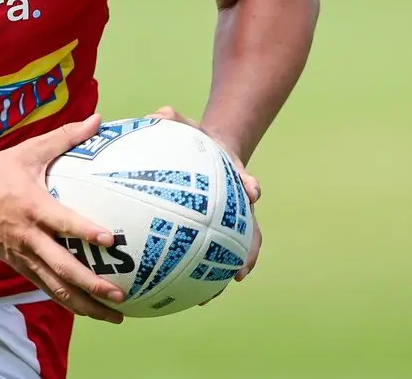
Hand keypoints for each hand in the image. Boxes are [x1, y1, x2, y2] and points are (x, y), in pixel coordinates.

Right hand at [0, 114, 125, 322]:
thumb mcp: (28, 151)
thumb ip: (64, 138)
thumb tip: (98, 120)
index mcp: (32, 207)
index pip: (62, 222)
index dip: (85, 231)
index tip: (110, 240)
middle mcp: (29, 238)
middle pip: (62, 268)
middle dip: (92, 284)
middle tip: (120, 294)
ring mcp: (24, 257)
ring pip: (56, 288)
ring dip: (86, 304)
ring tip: (114, 316)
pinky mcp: (20, 267)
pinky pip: (47, 289)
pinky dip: (69, 302)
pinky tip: (90, 310)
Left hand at [150, 105, 262, 293]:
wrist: (206, 149)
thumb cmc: (192, 136)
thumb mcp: (184, 124)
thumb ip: (172, 119)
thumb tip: (158, 113)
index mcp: (234, 174)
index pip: (246, 179)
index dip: (250, 185)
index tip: (253, 192)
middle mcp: (236, 203)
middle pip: (251, 229)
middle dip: (248, 252)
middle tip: (240, 272)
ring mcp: (227, 219)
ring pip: (232, 250)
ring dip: (223, 273)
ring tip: (207, 298)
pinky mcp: (211, 230)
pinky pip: (205, 253)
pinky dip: (197, 272)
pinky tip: (178, 292)